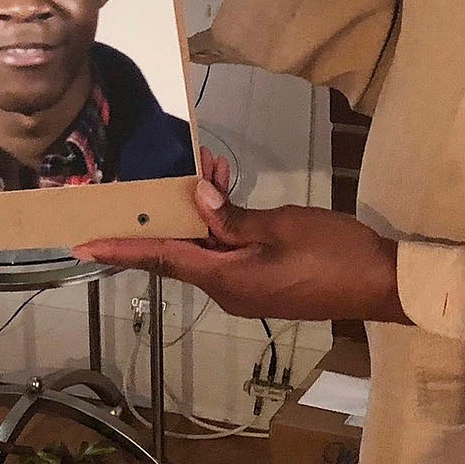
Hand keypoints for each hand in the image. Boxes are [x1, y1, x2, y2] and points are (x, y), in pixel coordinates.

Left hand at [74, 148, 409, 324]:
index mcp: (227, 279)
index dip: (122, 249)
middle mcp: (229, 291)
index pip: (162, 259)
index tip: (83, 246)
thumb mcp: (281, 226)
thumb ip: (233, 216)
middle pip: (180, 254)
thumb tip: (196, 199)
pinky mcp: (265, 285)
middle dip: (170, 215)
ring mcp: (248, 291)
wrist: (381, 284)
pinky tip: (233, 196)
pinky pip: (228, 255)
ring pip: (206, 251)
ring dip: (203, 215)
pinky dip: (224, 226)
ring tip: (217, 172)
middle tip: (168, 178)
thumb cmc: (333, 253)